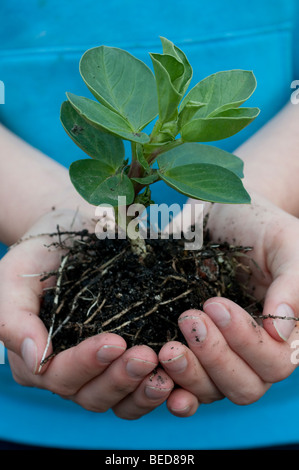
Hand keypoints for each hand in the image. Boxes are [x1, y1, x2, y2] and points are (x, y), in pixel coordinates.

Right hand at [0, 208, 173, 418]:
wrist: (72, 232)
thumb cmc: (39, 254)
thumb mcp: (15, 277)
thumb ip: (14, 317)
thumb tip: (34, 358)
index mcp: (38, 357)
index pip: (59, 374)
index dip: (86, 363)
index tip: (115, 341)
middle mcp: (69, 370)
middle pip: (92, 394)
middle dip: (120, 378)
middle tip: (147, 356)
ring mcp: (100, 368)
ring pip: (119, 400)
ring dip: (142, 391)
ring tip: (166, 373)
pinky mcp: (127, 358)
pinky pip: (141, 388)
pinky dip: (159, 391)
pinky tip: (179, 382)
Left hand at [159, 193, 298, 416]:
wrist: (224, 215)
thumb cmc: (261, 226)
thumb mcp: (287, 244)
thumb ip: (292, 284)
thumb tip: (281, 332)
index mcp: (286, 333)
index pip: (275, 361)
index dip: (246, 341)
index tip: (214, 304)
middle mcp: (256, 352)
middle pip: (246, 386)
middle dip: (215, 357)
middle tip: (188, 319)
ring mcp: (224, 354)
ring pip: (214, 390)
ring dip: (190, 375)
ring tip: (167, 347)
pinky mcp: (194, 350)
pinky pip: (187, 383)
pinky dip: (174, 387)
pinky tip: (159, 377)